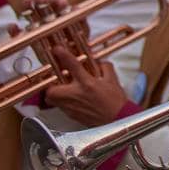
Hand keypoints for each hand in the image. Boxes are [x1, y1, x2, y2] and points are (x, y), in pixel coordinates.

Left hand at [45, 13, 129, 127]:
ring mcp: (72, 107)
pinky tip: (72, 98)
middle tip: (56, 79)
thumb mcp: (113, 80)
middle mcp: (77, 95)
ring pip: (52, 99)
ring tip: (63, 89)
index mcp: (88, 84)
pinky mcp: (71, 115)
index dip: (63, 56)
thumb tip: (97, 61)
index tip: (57, 49)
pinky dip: (62, 101)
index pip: (73, 66)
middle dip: (50, 84)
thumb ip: (104, 67)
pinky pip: (60, 106)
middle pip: (52, 89)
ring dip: (54, 93)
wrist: (118, 120)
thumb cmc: (116, 102)